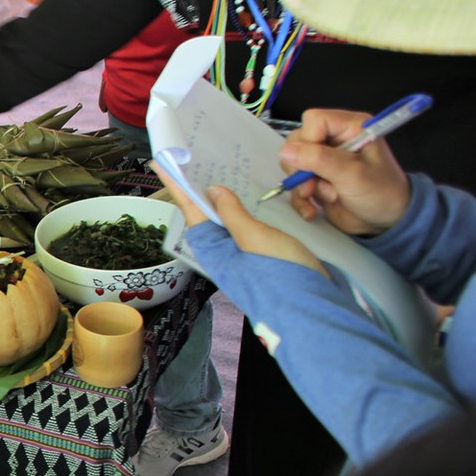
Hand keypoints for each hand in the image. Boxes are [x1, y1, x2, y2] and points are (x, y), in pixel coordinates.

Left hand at [154, 160, 327, 278]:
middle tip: (190, 163)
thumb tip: (212, 192)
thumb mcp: (255, 239)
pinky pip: (242, 229)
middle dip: (195, 190)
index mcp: (215, 250)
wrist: (313, 312)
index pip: (191, 211)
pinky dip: (239, 211)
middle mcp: (223, 254)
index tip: (162, 164)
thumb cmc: (283, 278)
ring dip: (219, 199)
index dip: (177, 186)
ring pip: (223, 222)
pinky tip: (244, 202)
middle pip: (203, 216)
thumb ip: (233, 215)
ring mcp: (242, 258)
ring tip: (213, 175)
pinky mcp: (260, 259)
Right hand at [279, 108, 411, 235]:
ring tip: (329, 195)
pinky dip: (301, 199)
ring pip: (293, 163)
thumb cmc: (382, 192)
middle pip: (298, 141)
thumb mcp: (352, 174)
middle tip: (318, 183)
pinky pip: (295, 183)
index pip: (313, 120)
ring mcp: (324, 160)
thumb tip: (285, 151)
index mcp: (350, 128)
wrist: (388, 221)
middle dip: (304, 167)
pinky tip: (312, 209)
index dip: (309, 140)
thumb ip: (319, 159)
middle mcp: (336, 140)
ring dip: (305, 185)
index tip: (318, 162)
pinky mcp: (317, 178)